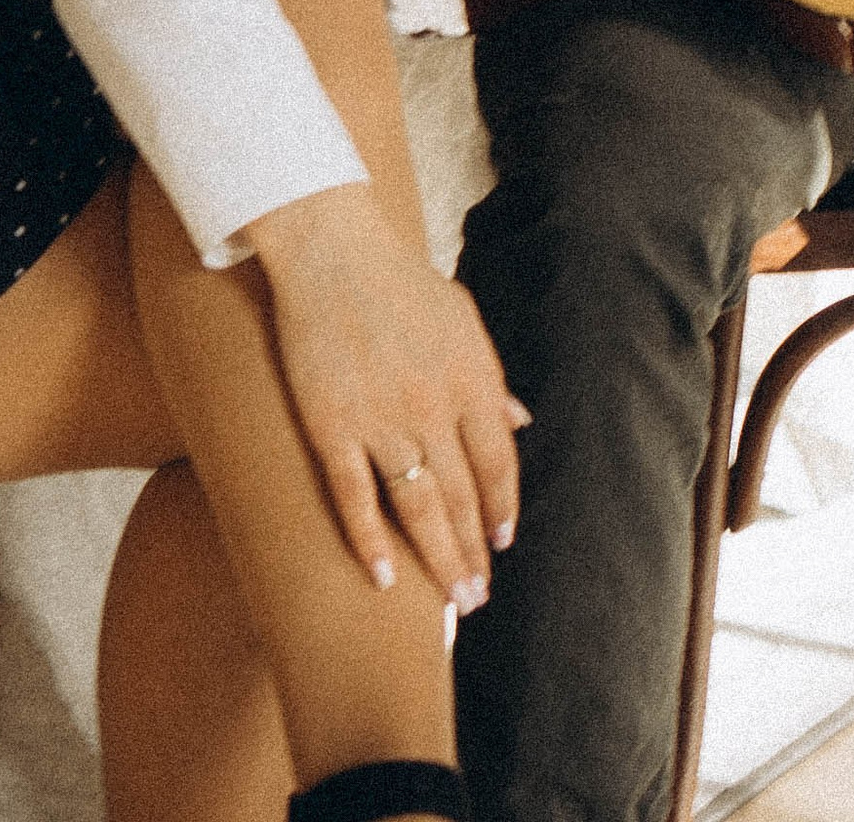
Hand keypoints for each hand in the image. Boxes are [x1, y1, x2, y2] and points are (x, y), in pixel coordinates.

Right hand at [244, 179, 527, 606]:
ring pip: (418, 506)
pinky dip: (370, 542)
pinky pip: (354, 497)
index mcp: (469, 376)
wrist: (331, 250)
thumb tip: (521, 420)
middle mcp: (432, 404)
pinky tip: (384, 577)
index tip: (503, 546)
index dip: (502, 510)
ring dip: (438, 559)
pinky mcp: (331, 425)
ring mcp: (380, 418)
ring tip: (450, 602)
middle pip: (463, 496)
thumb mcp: (461, 318)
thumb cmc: (399, 282)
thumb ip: (490, 376)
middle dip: (475, 553)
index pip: (497, 463)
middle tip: (479, 599)